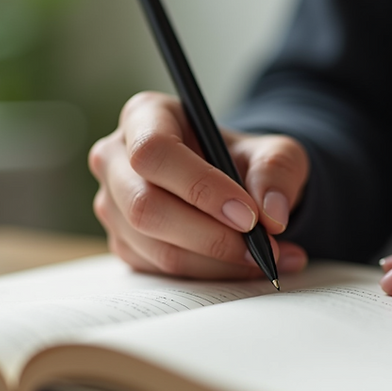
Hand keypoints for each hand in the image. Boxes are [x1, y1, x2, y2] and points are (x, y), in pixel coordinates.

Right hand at [89, 91, 309, 278]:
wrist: (234, 186)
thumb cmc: (244, 159)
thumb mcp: (275, 151)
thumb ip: (277, 172)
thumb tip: (271, 215)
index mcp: (144, 116)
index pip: (154, 151)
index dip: (199, 186)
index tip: (248, 215)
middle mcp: (116, 159)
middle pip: (145, 205)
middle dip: (210, 235)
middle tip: (263, 247)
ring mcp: (113, 205)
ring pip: (157, 247)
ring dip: (218, 262)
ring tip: (270, 258)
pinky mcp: (125, 244)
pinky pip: (163, 271)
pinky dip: (211, 274)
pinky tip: (248, 265)